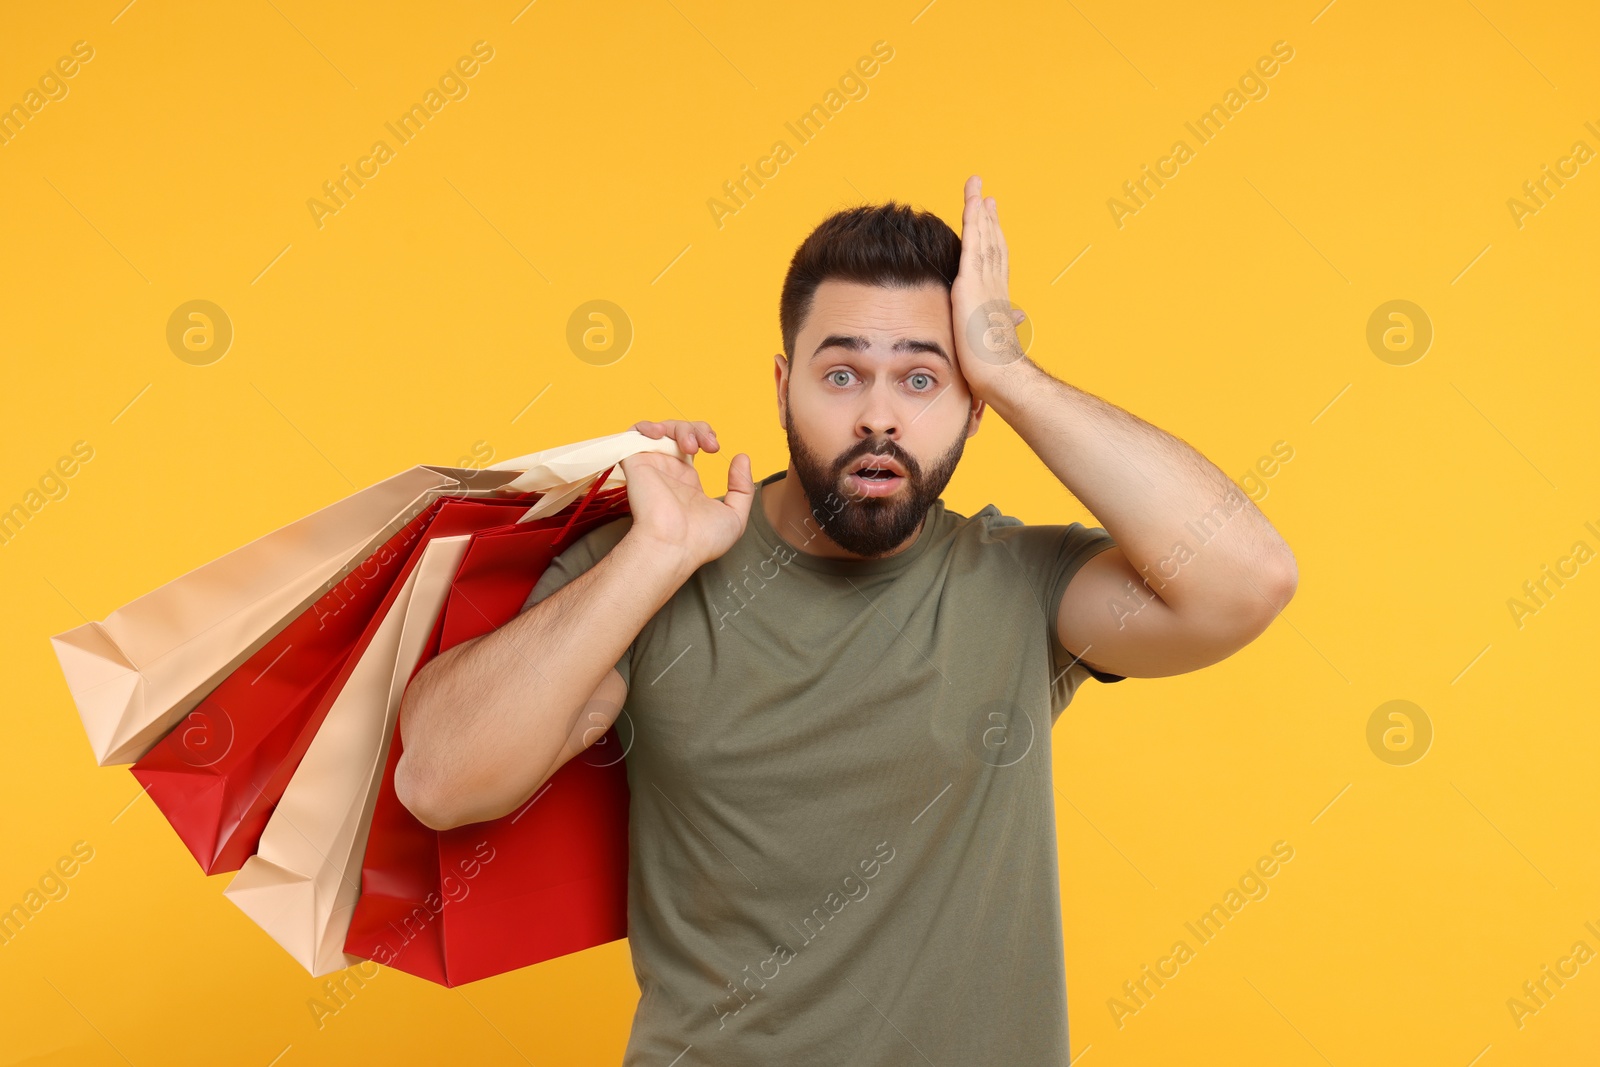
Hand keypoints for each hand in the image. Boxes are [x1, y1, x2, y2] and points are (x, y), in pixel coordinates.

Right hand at [621, 420, 752, 571]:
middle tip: (709, 445)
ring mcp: (652, 466)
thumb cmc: (701, 540)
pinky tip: (662, 434)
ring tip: (691, 445)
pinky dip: (647, 425)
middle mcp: (668, 472)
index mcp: (687, 482)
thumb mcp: (735, 516)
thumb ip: (742, 488)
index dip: (705, 436)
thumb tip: (742, 458)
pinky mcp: (636, 462)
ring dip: (680, 427)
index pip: (693, 446)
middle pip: (680, 432)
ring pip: (661, 429)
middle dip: (698, 429)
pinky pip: (633, 433)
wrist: (674, 545)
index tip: (715, 448)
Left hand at [950, 174, 1028, 399]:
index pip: (996, 260)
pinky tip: (971, 204)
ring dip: (978, 210)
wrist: (1000, 374)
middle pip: (992, 241)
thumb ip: (1002, 325)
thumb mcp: (994, 342)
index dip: (995, 237)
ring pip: (983, 237)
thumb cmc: (996, 368)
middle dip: (987, 216)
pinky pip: (972, 243)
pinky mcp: (971, 283)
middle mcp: (993, 284)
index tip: (992, 218)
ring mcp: (984, 281)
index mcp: (996, 297)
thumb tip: (1015, 319)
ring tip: (976, 188)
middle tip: (984, 193)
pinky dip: (973, 221)